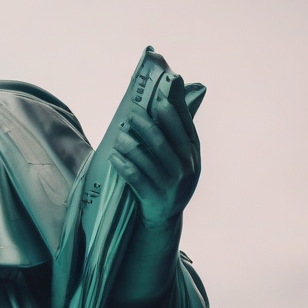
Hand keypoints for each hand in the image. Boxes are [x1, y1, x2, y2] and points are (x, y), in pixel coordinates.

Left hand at [110, 74, 200, 227]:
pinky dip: (122, 163)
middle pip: (161, 140)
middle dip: (143, 123)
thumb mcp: (181, 156)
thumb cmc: (171, 176)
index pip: (184, 127)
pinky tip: (113, 155)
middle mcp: (185, 168)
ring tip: (118, 134)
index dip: (172, 109)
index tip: (158, 94)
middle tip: (130, 111)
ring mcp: (170, 184)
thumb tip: (172, 91)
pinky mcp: (153, 197)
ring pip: (144, 157)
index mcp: (193, 154)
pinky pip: (134, 175)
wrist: (165, 216)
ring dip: (127, 142)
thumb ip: (176, 129)